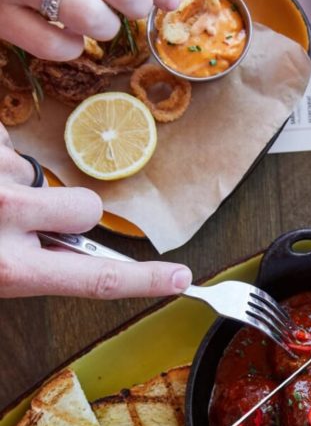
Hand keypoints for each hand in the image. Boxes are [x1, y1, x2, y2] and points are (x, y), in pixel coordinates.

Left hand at [0, 127, 192, 297]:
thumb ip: (25, 267)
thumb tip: (61, 254)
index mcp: (7, 267)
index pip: (97, 278)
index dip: (143, 279)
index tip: (179, 277)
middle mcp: (6, 214)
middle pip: (86, 207)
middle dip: (65, 211)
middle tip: (23, 219)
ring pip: (41, 175)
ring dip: (17, 183)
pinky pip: (8, 146)